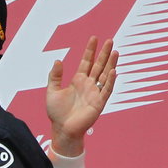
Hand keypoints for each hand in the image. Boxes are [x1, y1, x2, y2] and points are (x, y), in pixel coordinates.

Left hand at [45, 36, 118, 156]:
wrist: (62, 129)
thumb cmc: (57, 113)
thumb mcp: (52, 91)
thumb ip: (55, 76)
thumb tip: (58, 60)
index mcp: (78, 80)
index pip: (86, 62)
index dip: (90, 50)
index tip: (94, 38)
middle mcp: (88, 85)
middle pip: (99, 65)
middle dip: (104, 53)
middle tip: (110, 40)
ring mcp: (95, 93)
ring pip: (105, 75)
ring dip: (111, 64)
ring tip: (115, 52)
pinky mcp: (99, 103)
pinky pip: (106, 90)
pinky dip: (111, 81)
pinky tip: (114, 70)